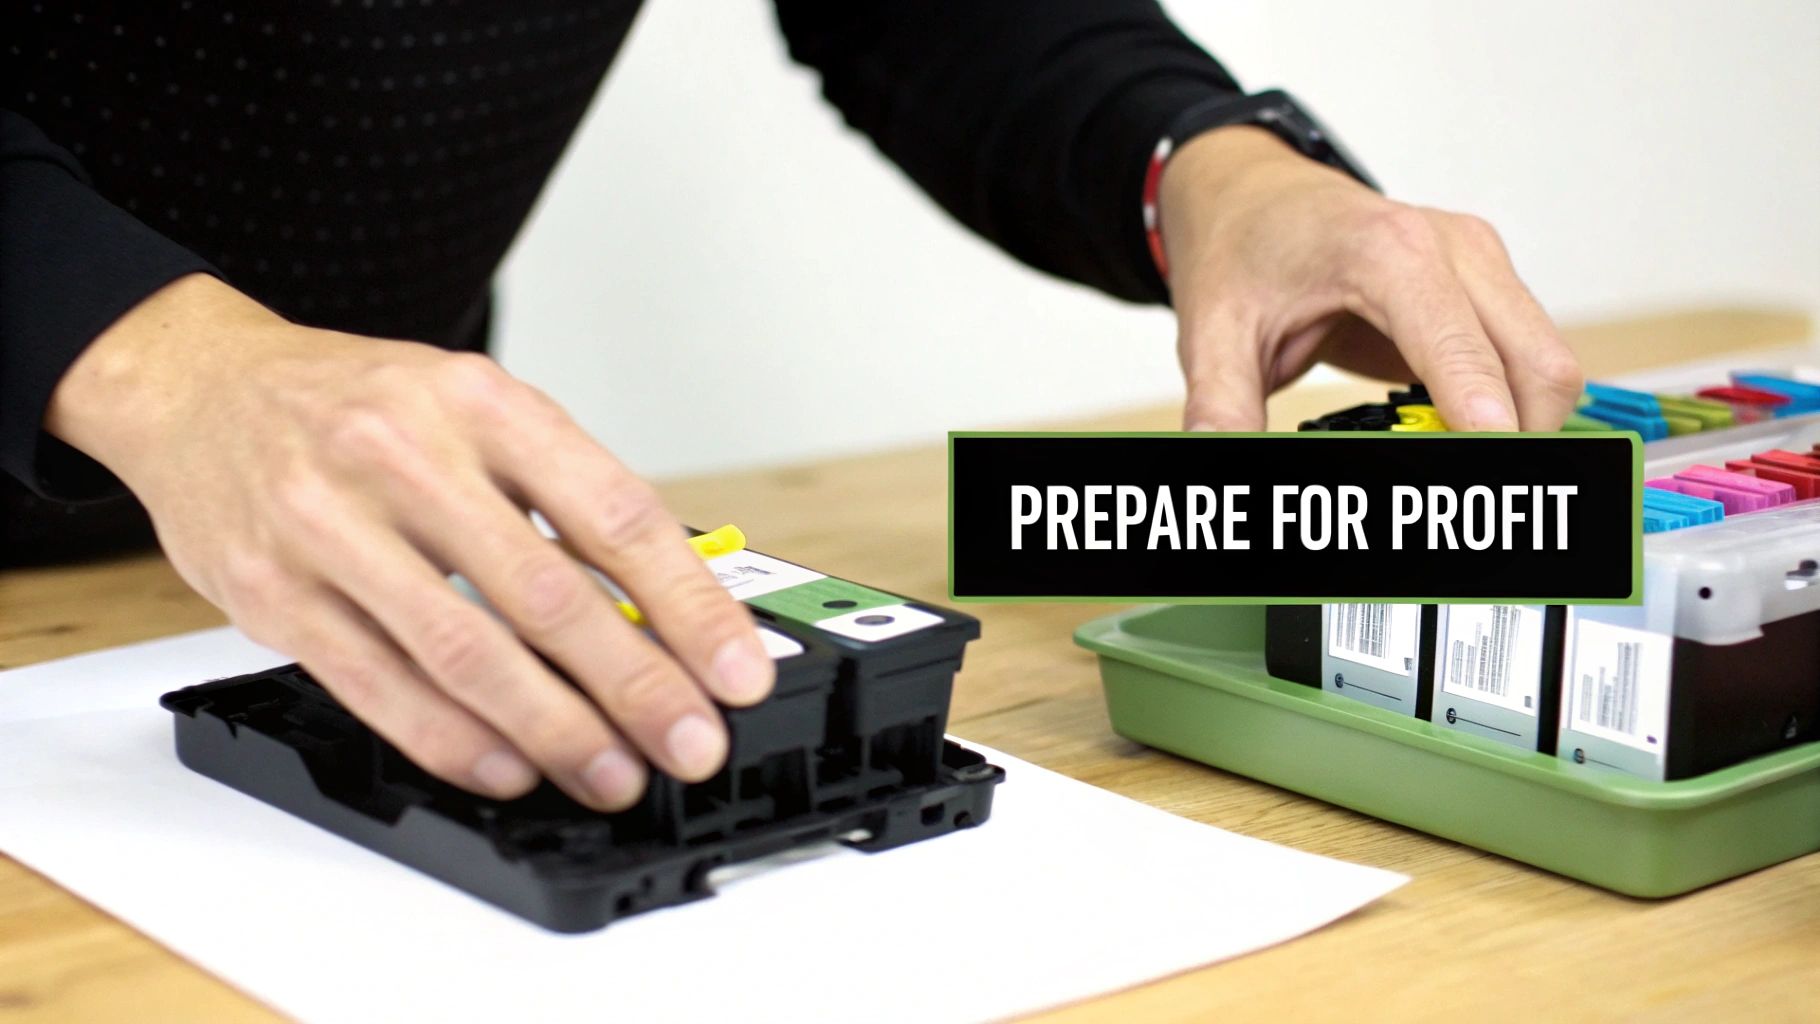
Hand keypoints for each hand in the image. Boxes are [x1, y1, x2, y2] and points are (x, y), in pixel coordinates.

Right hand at [46, 274, 775, 808]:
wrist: (197, 385)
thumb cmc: (358, 405)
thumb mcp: (473, 408)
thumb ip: (559, 495)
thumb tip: (662, 608)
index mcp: (481, 401)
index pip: (614, 514)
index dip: (688, 605)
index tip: (735, 671)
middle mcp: (406, 455)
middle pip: (547, 594)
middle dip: (636, 686)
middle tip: (691, 745)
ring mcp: (330, 525)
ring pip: (465, 651)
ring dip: (554, 729)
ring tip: (612, 773)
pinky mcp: (272, 593)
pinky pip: (378, 685)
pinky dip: (454, 739)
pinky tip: (511, 768)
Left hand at [1157, 125, 1582, 431]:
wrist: (1250, 195)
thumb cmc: (1241, 249)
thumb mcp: (1213, 335)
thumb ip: (1222, 407)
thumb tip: (1221, 456)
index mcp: (1389, 254)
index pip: (1466, 355)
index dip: (1485, 425)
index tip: (1484, 472)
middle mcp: (1454, 249)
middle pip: (1538, 367)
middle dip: (1515, 438)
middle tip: (1461, 485)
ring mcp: (1478, 262)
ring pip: (1547, 364)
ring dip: (1517, 422)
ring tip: (1444, 453)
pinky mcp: (1485, 282)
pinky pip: (1528, 356)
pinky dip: (1506, 403)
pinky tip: (1448, 428)